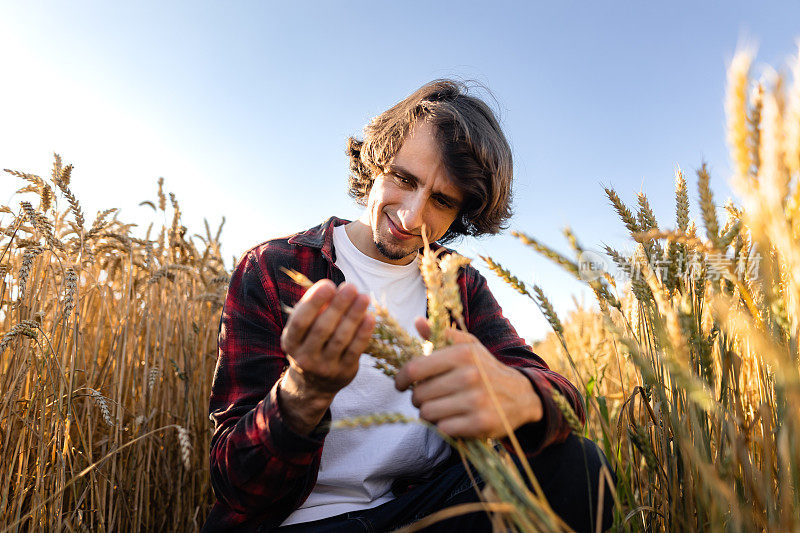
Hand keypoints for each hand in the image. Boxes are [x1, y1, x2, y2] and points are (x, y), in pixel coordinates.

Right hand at [278, 279, 374, 434]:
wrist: (314, 384)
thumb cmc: (310, 344)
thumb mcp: (304, 329)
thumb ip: (314, 309)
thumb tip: (333, 288)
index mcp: (290, 342)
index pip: (300, 321)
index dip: (314, 302)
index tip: (328, 284)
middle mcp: (305, 357)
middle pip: (323, 328)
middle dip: (338, 305)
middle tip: (351, 287)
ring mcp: (325, 367)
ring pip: (341, 338)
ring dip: (354, 315)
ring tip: (364, 297)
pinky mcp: (344, 372)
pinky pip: (355, 350)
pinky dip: (363, 332)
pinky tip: (370, 317)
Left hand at [394, 317, 541, 438]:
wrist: (521, 395)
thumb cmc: (485, 368)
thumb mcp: (468, 346)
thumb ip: (440, 335)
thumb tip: (417, 321)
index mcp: (462, 353)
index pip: (415, 368)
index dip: (401, 378)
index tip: (401, 384)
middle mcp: (470, 375)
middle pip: (419, 394)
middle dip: (418, 397)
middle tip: (428, 396)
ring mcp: (476, 401)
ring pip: (428, 413)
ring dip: (429, 413)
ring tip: (440, 407)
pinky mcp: (480, 424)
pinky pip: (443, 429)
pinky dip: (444, 426)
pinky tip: (454, 418)